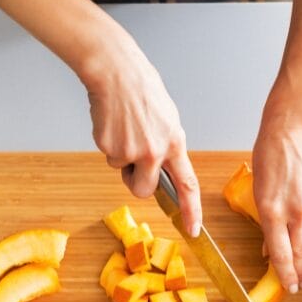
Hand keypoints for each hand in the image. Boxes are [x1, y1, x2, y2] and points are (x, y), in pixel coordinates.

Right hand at [80, 35, 201, 236]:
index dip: (191, 210)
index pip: (187, 184)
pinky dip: (108, 143)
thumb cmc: (141, 90)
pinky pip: (109, 156)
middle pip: (144, 190)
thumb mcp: (167, 119)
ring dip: (121, 157)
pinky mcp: (110, 147)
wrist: (116, 73)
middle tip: (133, 161)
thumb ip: (166, 146)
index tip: (192, 229)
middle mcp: (155, 151)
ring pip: (122, 171)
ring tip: (124, 128)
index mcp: (174, 143)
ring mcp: (131, 151)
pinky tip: (112, 123)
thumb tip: (161, 168)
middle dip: (136, 182)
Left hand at [252, 99, 301, 293]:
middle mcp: (295, 210)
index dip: (285, 274)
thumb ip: (266, 219)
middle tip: (300, 286)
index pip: (280, 252)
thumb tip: (270, 245)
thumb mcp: (258, 190)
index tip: (289, 288)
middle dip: (300, 272)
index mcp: (271, 210)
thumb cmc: (269, 155)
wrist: (294, 128)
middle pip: (299, 251)